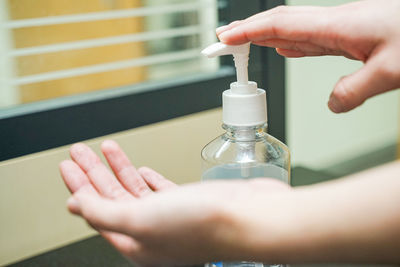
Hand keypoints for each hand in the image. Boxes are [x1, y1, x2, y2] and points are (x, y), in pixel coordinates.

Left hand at [59, 140, 289, 265]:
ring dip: (118, 168)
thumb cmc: (203, 226)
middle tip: (79, 152)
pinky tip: (140, 169)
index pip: (96, 210)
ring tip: (105, 148)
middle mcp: (151, 231)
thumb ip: (104, 213)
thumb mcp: (141, 219)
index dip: (79, 186)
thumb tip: (76, 205)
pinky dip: (146, 178)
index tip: (68, 166)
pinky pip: (159, 190)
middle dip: (94, 172)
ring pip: (134, 189)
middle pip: (112, 197)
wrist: (250, 218)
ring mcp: (170, 216)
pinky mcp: (188, 202)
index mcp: (136, 241)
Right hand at [217, 0, 399, 112]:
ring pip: (292, 30)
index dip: (249, 30)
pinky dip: (290, 43)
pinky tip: (284, 48)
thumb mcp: (390, 71)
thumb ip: (353, 90)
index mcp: (337, 25)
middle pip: (279, 23)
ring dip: (264, 36)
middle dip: (247, 30)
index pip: (281, 24)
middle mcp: (334, 23)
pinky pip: (310, 39)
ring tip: (244, 44)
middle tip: (223, 42)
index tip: (225, 38)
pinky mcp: (349, 36)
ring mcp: (341, 29)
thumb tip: (331, 104)